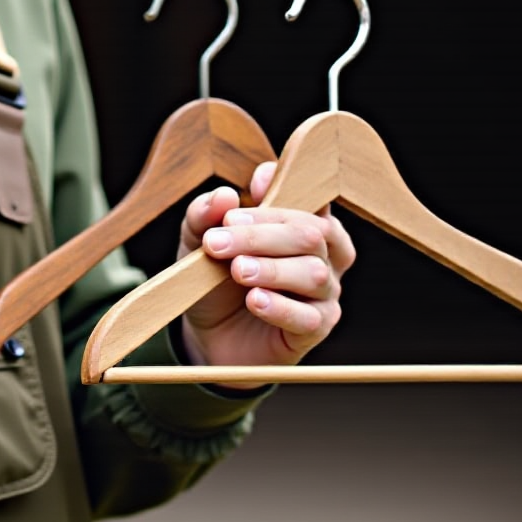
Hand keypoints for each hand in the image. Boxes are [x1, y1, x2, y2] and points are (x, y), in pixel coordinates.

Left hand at [177, 163, 353, 370]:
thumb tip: (224, 196)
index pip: (310, 198)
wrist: (208, 335)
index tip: (253, 186)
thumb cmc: (214, 280)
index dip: (287, 188)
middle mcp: (322, 255)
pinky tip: (255, 300)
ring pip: (313, 274)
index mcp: (300, 225)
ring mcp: (323, 293)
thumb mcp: (198, 244)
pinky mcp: (315, 329)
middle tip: (217, 241)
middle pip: (310, 235)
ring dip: (272, 269)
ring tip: (237, 271)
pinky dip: (281, 307)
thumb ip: (205, 217)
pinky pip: (311, 318)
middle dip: (261, 235)